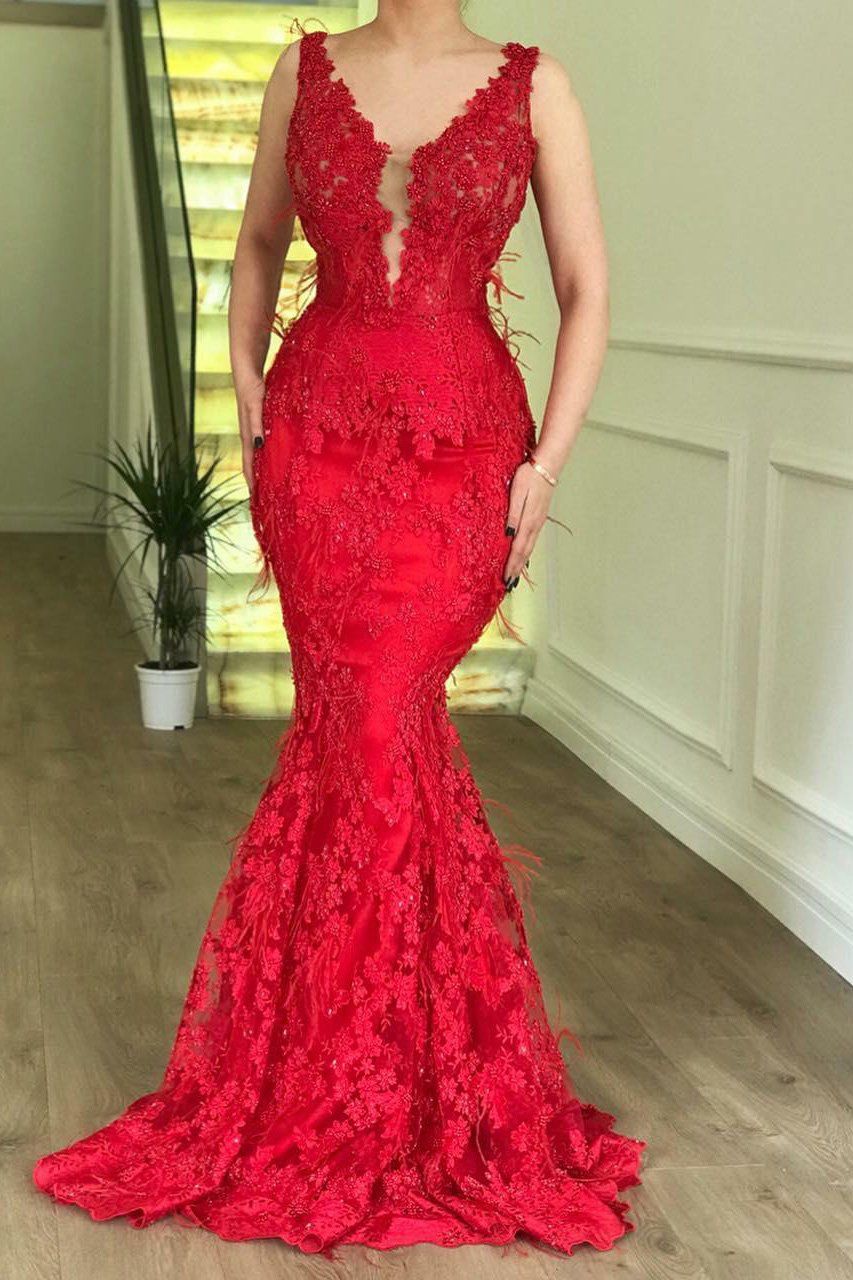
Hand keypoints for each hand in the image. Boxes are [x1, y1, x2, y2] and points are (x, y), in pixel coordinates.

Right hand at [235, 374, 265, 495]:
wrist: (247, 366)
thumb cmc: (251, 385)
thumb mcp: (255, 405)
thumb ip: (256, 424)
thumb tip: (258, 445)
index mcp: (247, 433)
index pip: (248, 463)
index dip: (251, 482)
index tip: (255, 499)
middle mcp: (249, 433)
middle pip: (252, 462)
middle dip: (256, 480)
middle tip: (264, 498)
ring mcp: (254, 427)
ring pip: (258, 453)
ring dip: (262, 468)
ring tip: (269, 483)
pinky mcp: (260, 419)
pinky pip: (264, 442)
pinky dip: (268, 453)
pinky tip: (275, 455)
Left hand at [503, 459, 555, 585]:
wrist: (547, 466)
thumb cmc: (528, 477)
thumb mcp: (516, 493)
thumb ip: (512, 516)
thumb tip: (508, 536)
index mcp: (527, 521)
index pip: (518, 549)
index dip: (512, 565)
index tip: (506, 579)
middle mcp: (534, 525)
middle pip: (525, 552)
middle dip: (517, 569)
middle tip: (510, 584)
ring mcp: (538, 522)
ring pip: (529, 547)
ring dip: (522, 562)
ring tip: (516, 575)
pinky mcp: (539, 517)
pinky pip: (532, 540)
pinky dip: (527, 551)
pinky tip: (525, 554)